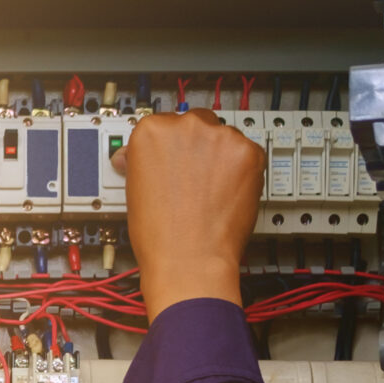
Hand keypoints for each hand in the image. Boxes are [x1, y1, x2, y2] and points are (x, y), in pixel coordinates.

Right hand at [110, 110, 264, 321]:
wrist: (189, 259)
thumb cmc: (159, 234)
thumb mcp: (134, 189)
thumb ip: (142, 161)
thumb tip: (135, 156)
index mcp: (152, 131)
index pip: (164, 123)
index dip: (171, 146)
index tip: (174, 158)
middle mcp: (186, 126)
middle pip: (197, 124)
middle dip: (197, 147)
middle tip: (194, 176)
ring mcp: (220, 137)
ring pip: (225, 138)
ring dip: (221, 157)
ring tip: (211, 189)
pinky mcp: (249, 152)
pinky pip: (248, 153)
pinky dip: (242, 169)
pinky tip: (227, 192)